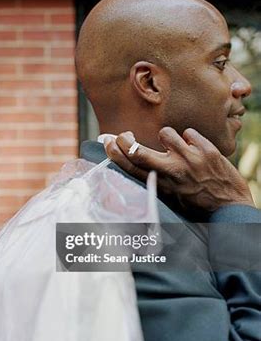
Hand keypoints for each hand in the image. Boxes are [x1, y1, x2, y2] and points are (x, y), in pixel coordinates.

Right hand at [103, 127, 254, 212]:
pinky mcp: (207, 150)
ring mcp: (190, 159)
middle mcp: (172, 171)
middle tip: (123, 135)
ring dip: (167, 138)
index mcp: (161, 185)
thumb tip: (137, 164)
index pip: (130, 167)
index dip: (115, 153)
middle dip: (125, 139)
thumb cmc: (199, 205)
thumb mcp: (172, 199)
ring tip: (176, 147)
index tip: (108, 142)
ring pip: (165, 133)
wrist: (232, 207)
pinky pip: (189, 132)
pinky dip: (190, 138)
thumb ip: (155, 181)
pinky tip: (196, 149)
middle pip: (138, 151)